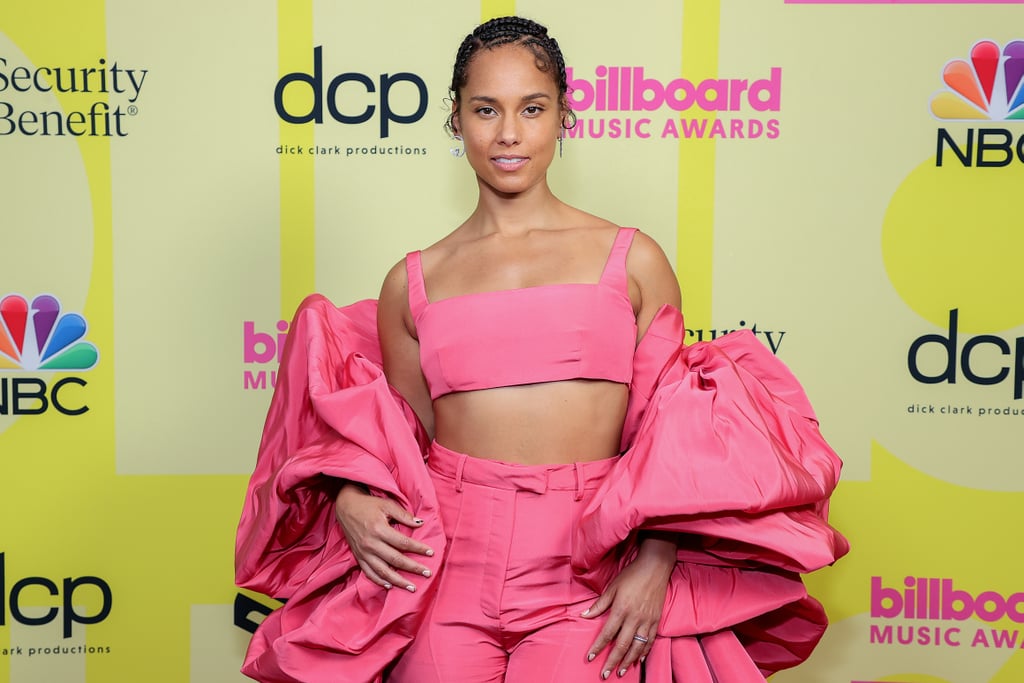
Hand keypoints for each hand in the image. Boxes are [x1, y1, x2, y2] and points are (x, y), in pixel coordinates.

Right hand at [334, 481, 433, 591]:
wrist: (346, 507)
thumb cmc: (369, 505)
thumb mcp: (387, 505)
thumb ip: (403, 515)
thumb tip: (420, 523)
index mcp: (379, 529)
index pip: (403, 543)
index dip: (418, 548)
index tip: (431, 553)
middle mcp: (371, 544)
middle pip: (395, 560)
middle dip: (413, 568)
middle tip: (427, 574)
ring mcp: (363, 552)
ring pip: (383, 572)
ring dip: (398, 581)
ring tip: (412, 588)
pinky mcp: (358, 557)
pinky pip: (369, 573)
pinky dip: (379, 581)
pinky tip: (390, 586)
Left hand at [581, 536, 675, 678]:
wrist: (655, 567)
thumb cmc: (631, 575)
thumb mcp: (612, 587)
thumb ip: (599, 604)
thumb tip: (584, 615)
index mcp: (621, 609)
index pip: (607, 634)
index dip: (598, 647)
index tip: (590, 658)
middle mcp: (634, 618)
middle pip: (622, 645)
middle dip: (612, 662)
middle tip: (605, 674)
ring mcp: (647, 620)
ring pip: (637, 647)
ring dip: (628, 661)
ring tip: (621, 672)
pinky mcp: (656, 620)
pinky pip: (650, 641)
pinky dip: (644, 652)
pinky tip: (638, 660)